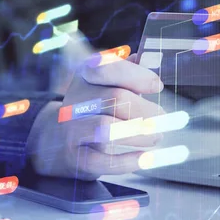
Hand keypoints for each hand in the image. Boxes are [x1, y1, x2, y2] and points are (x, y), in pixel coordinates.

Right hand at [26, 55, 164, 179]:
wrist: (56, 141)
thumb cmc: (94, 108)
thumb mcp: (106, 84)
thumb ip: (129, 71)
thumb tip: (152, 59)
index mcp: (85, 75)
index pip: (107, 67)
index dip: (137, 75)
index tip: (158, 85)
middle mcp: (75, 99)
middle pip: (115, 98)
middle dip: (146, 110)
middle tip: (164, 119)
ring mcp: (72, 129)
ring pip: (106, 127)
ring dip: (139, 133)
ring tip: (156, 137)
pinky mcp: (75, 157)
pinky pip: (103, 161)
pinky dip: (128, 160)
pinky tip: (146, 158)